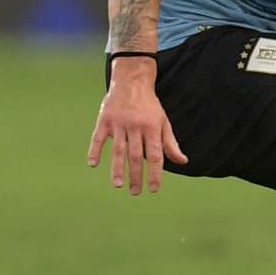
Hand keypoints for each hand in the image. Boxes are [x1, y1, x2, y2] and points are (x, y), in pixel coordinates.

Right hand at [86, 58, 186, 193]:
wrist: (132, 82)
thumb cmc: (150, 106)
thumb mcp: (164, 122)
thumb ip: (170, 143)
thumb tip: (183, 161)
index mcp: (152, 128)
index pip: (155, 155)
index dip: (155, 173)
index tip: (154, 189)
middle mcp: (136, 126)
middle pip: (136, 156)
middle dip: (136, 176)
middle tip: (135, 192)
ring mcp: (119, 123)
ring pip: (118, 150)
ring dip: (117, 169)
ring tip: (118, 185)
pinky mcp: (104, 120)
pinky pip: (98, 138)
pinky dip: (95, 150)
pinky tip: (93, 164)